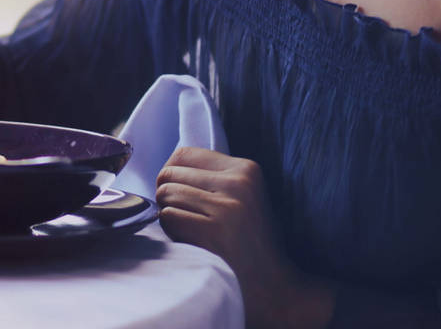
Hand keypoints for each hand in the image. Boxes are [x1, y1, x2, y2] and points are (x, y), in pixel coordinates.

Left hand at [157, 146, 337, 328]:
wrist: (274, 287)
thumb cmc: (250, 242)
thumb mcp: (243, 197)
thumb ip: (212, 178)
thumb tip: (168, 169)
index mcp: (246, 169)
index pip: (184, 154)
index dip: (172, 174)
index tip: (178, 193)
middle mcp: (238, 183)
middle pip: (170, 173)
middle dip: (166, 195)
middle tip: (181, 215)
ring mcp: (227, 207)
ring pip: (166, 194)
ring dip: (167, 214)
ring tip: (188, 229)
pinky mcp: (214, 232)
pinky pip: (168, 217)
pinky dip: (171, 231)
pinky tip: (190, 241)